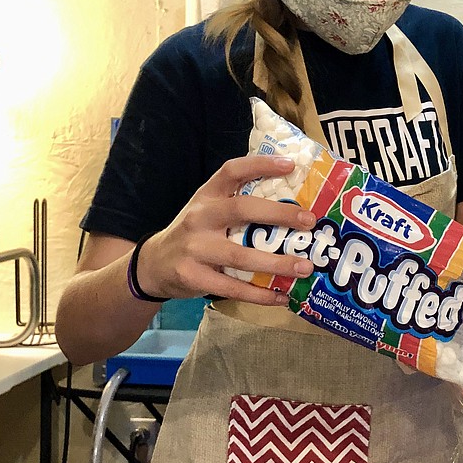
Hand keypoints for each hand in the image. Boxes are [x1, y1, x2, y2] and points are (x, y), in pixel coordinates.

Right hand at [134, 155, 316, 304]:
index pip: (232, 170)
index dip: (261, 164)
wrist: (153, 264)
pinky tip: (281, 297)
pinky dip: (260, 295)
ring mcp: (194, 248)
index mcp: (207, 196)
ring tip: (305, 267)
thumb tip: (293, 208)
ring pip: (240, 256)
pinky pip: (232, 288)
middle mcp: (200, 217)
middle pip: (242, 209)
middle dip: (279, 214)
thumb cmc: (194, 234)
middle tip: (309, 222)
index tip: (291, 165)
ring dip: (277, 263)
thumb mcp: (208, 210)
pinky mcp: (193, 276)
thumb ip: (238, 205)